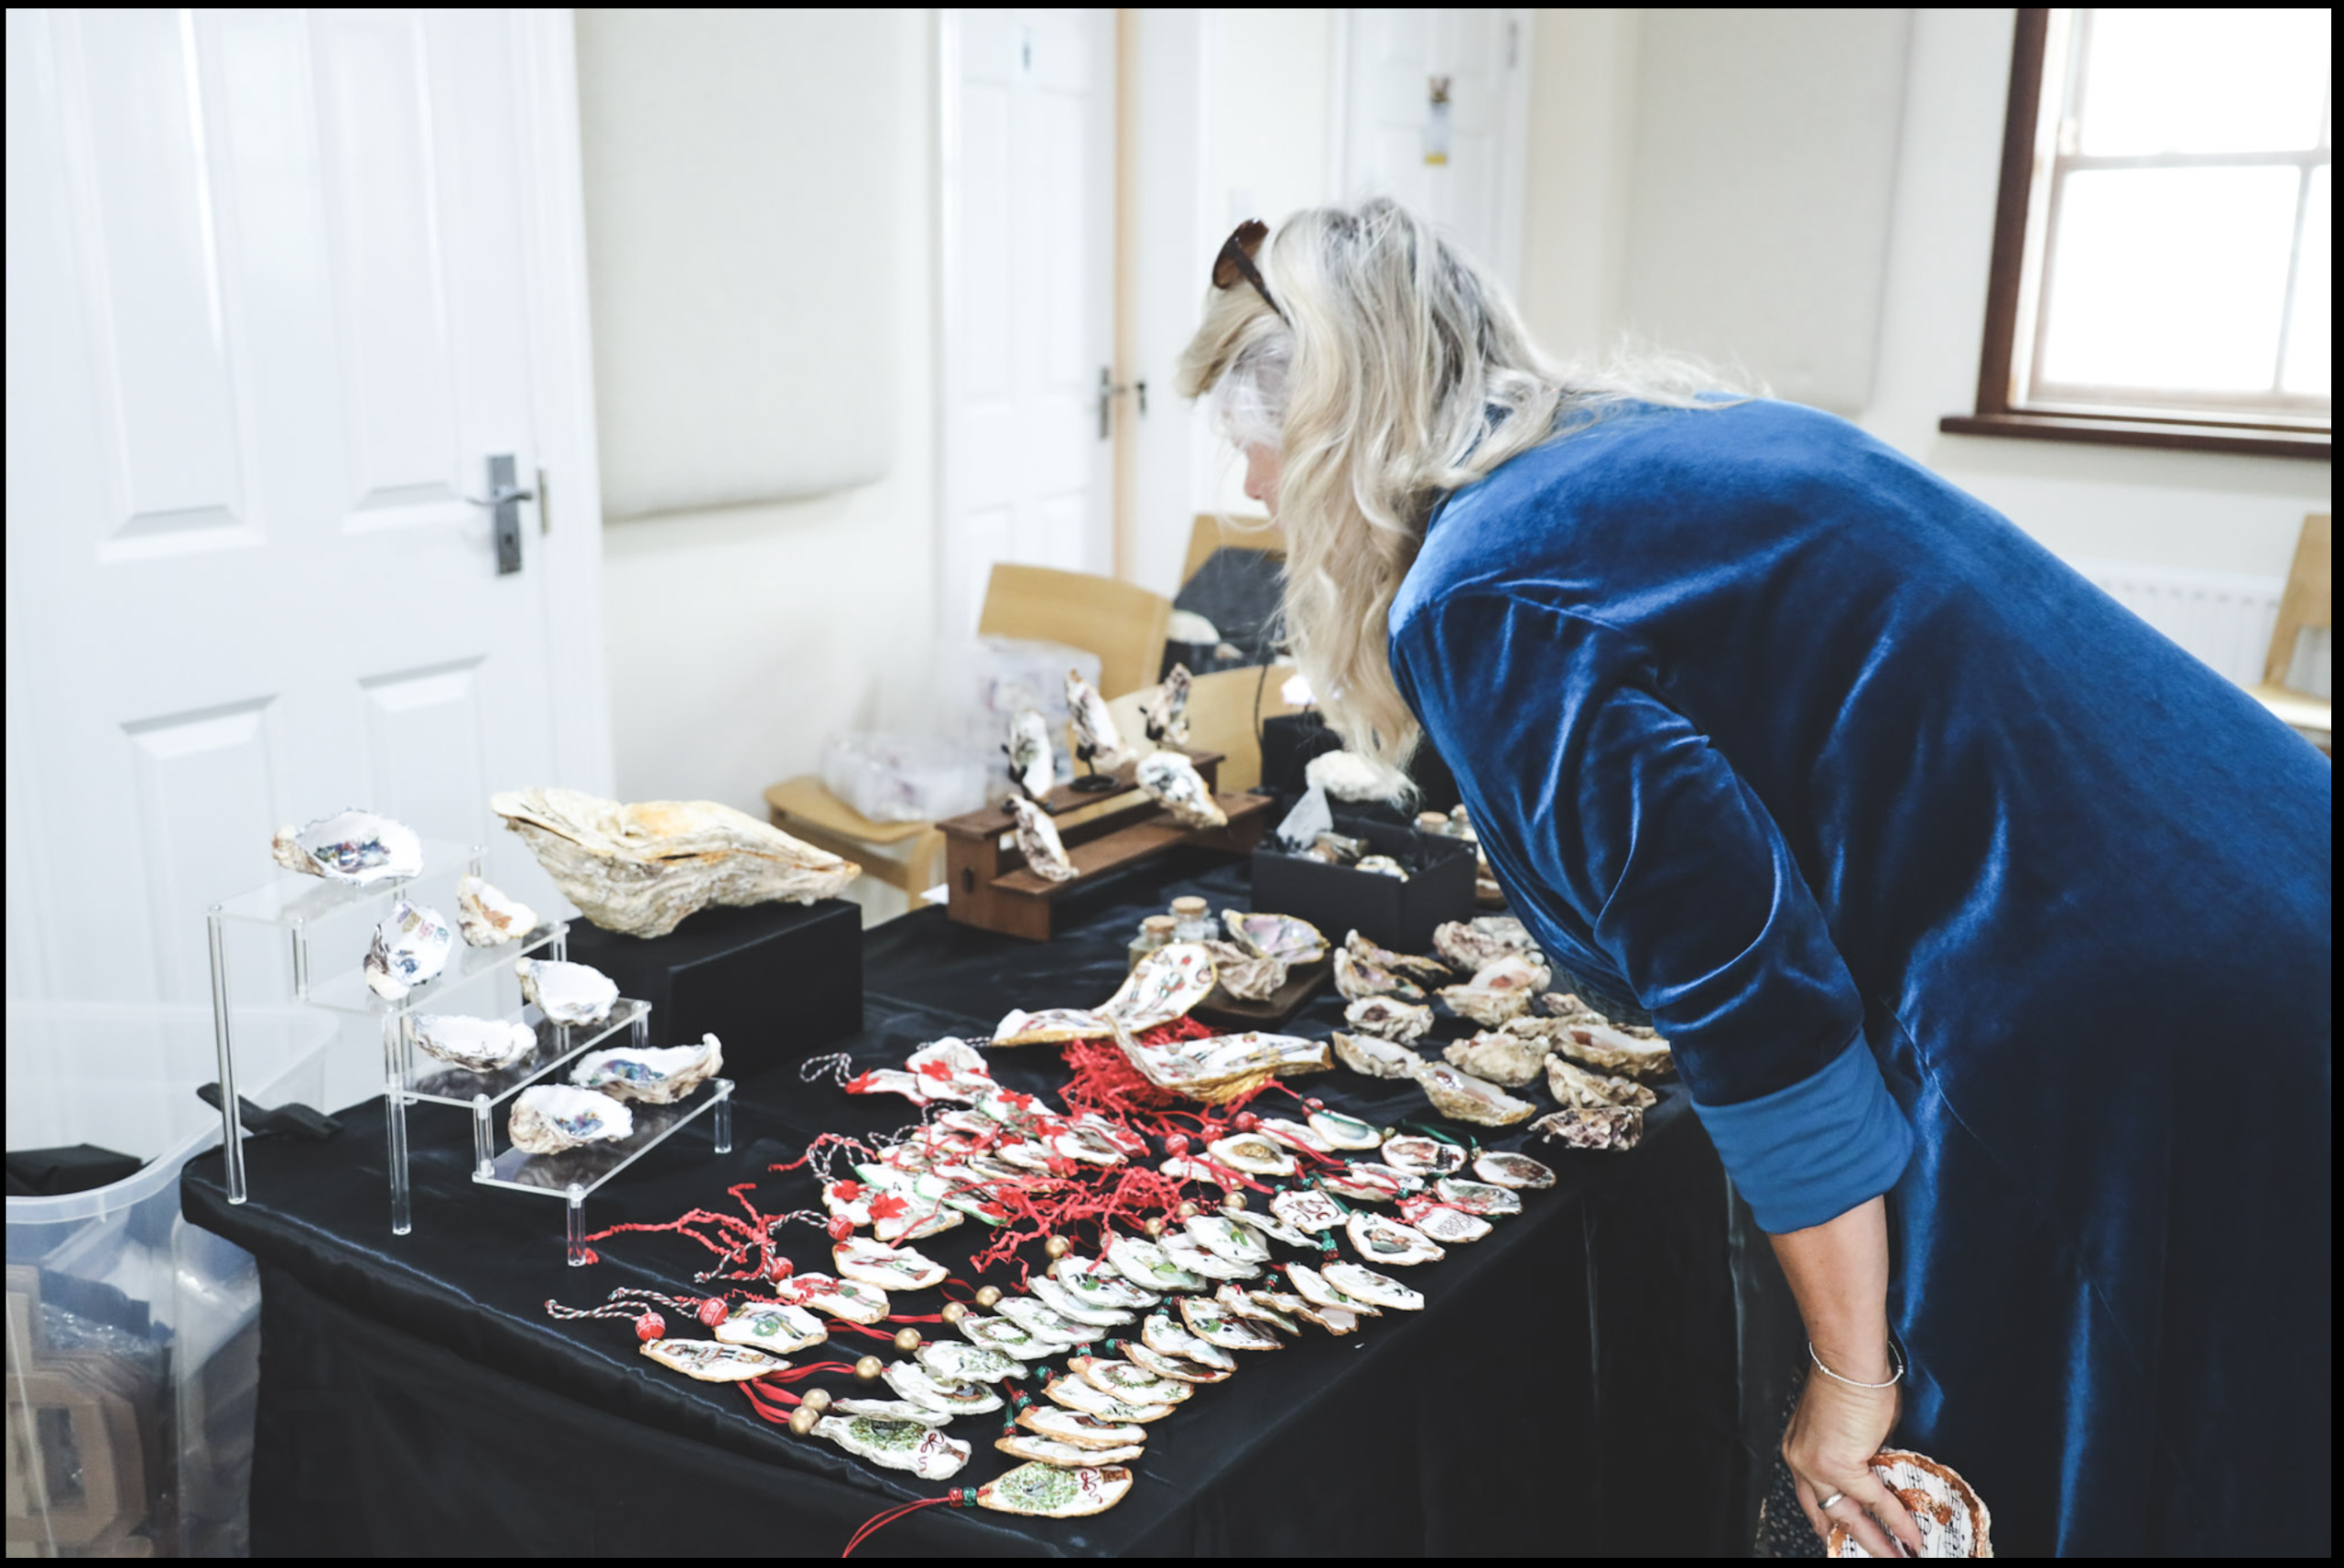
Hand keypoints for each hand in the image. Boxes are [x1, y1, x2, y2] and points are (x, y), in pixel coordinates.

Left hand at [1783, 1367, 1923, 1557]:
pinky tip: (1911, 1537)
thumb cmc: (1853, 1384)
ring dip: (1875, 1542)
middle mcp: (1801, 1463)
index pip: (1811, 1498)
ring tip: (1897, 1558)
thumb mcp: (1848, 1428)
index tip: (1845, 1543)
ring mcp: (1817, 1467)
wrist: (1850, 1363)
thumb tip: (1879, 1475)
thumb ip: (1857, 1457)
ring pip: (1847, 1517)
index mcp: (1799, 1451)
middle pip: (1826, 1516)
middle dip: (1852, 1542)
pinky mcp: (1840, 1466)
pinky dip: (1896, 1520)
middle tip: (1875, 1558)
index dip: (1830, 1524)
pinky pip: (1873, 1501)